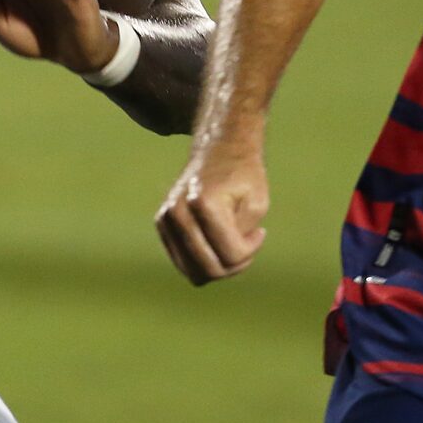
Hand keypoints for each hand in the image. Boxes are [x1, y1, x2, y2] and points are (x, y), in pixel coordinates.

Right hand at [156, 144, 269, 283]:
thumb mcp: (258, 205)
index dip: (251, 250)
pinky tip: (218, 241)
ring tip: (234, 244)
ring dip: (219, 266)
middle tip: (248, 243)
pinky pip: (185, 263)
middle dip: (235, 265)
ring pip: (194, 273)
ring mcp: (165, 219)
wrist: (219, 150)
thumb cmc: (243, 176)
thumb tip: (220, 267)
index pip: (230, 254)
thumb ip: (241, 241)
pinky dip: (205, 260)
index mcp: (202, 202)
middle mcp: (177, 212)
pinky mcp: (161, 225)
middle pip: (208, 269)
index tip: (260, 232)